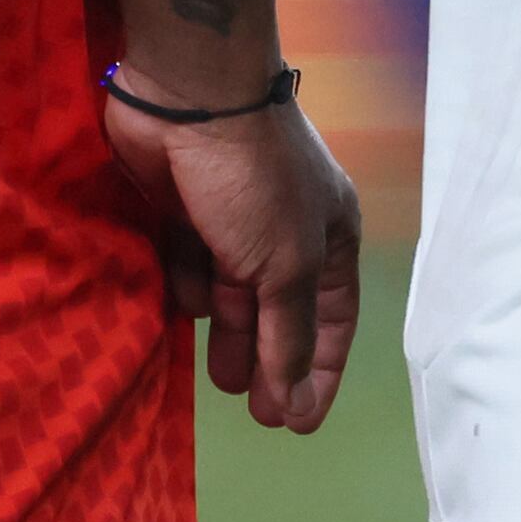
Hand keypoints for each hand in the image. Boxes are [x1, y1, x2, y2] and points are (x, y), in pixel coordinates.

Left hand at [100, 85, 364, 432]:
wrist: (191, 99)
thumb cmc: (255, 181)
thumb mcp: (286, 266)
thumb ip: (290, 335)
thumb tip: (298, 396)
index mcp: (330, 235)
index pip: (334, 318)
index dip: (321, 371)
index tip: (300, 422)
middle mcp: (287, 228)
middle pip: (283, 311)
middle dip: (272, 361)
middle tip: (257, 413)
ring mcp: (234, 218)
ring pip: (235, 293)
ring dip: (231, 335)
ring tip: (223, 381)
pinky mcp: (186, 210)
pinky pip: (191, 265)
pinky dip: (190, 289)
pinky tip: (186, 310)